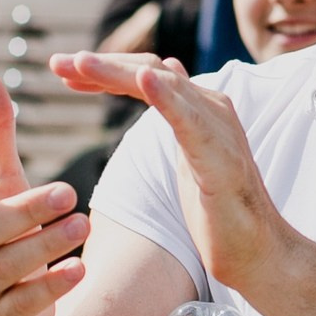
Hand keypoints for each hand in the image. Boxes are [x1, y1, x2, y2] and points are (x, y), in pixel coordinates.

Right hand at [0, 75, 87, 315]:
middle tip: (69, 192)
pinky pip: (26, 303)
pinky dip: (53, 287)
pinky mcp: (6, 315)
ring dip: (46, 246)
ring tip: (83, 224)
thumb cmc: (1, 227)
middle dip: (26, 211)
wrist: (1, 306)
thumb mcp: (0, 182)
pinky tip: (81, 269)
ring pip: (8, 266)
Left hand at [48, 52, 295, 294]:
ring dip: (118, 72)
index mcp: (199, 109)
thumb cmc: (221, 211)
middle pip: (149, 71)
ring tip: (81, 63)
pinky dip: (166, 97)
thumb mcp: (191, 154)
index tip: (65, 70)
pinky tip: (143, 80)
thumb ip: (178, 116)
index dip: (105, 69)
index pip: (146, 74)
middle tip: (58, 62)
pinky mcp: (220, 158)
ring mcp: (218, 130)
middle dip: (101, 65)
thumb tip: (164, 75)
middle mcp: (211, 108)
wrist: (258, 253)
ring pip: (162, 87)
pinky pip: (189, 121)